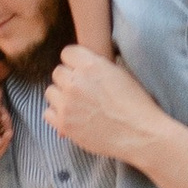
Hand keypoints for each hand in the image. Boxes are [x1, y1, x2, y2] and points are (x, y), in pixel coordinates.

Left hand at [43, 43, 166, 168]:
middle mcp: (75, 82)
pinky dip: (58, 115)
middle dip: (68, 79)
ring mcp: (67, 104)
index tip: (80, 70)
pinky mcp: (64, 124)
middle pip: (58, 72)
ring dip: (61, 96)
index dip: (74, 62)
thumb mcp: (120, 73)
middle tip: (82, 90)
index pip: (67, 53)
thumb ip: (97, 66)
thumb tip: (83, 64)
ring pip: (51, 92)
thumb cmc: (136, 104)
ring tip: (77, 105)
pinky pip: (48, 113)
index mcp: (91, 65)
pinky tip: (73, 117)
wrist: (140, 135)